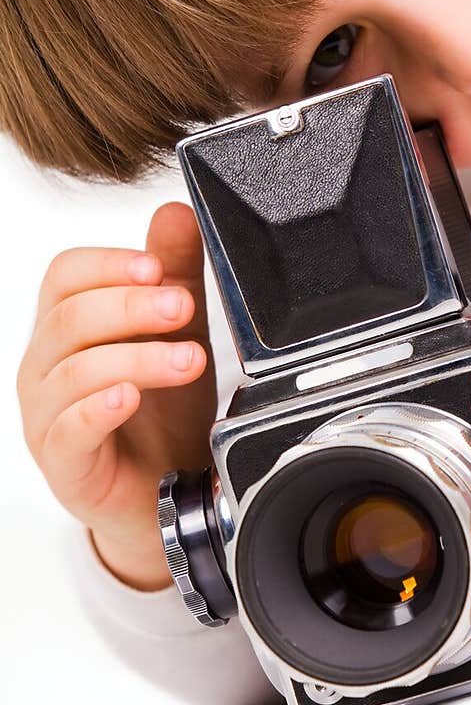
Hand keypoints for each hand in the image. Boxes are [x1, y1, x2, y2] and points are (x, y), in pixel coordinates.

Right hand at [17, 202, 216, 589]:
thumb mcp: (178, 334)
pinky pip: (67, 428)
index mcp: (68, 327)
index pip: (65, 275)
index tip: (156, 265)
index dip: (109, 264)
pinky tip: (128, 397)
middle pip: (70, 317)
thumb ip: (177, 275)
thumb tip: (177, 212)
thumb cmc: (162, 412)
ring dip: (137, 357)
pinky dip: (99, 407)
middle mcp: (48, 366)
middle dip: (132, 306)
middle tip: (182, 307)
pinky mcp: (63, 463)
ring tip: (188, 359)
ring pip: (75, 370)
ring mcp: (48, 416)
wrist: (167, 491)